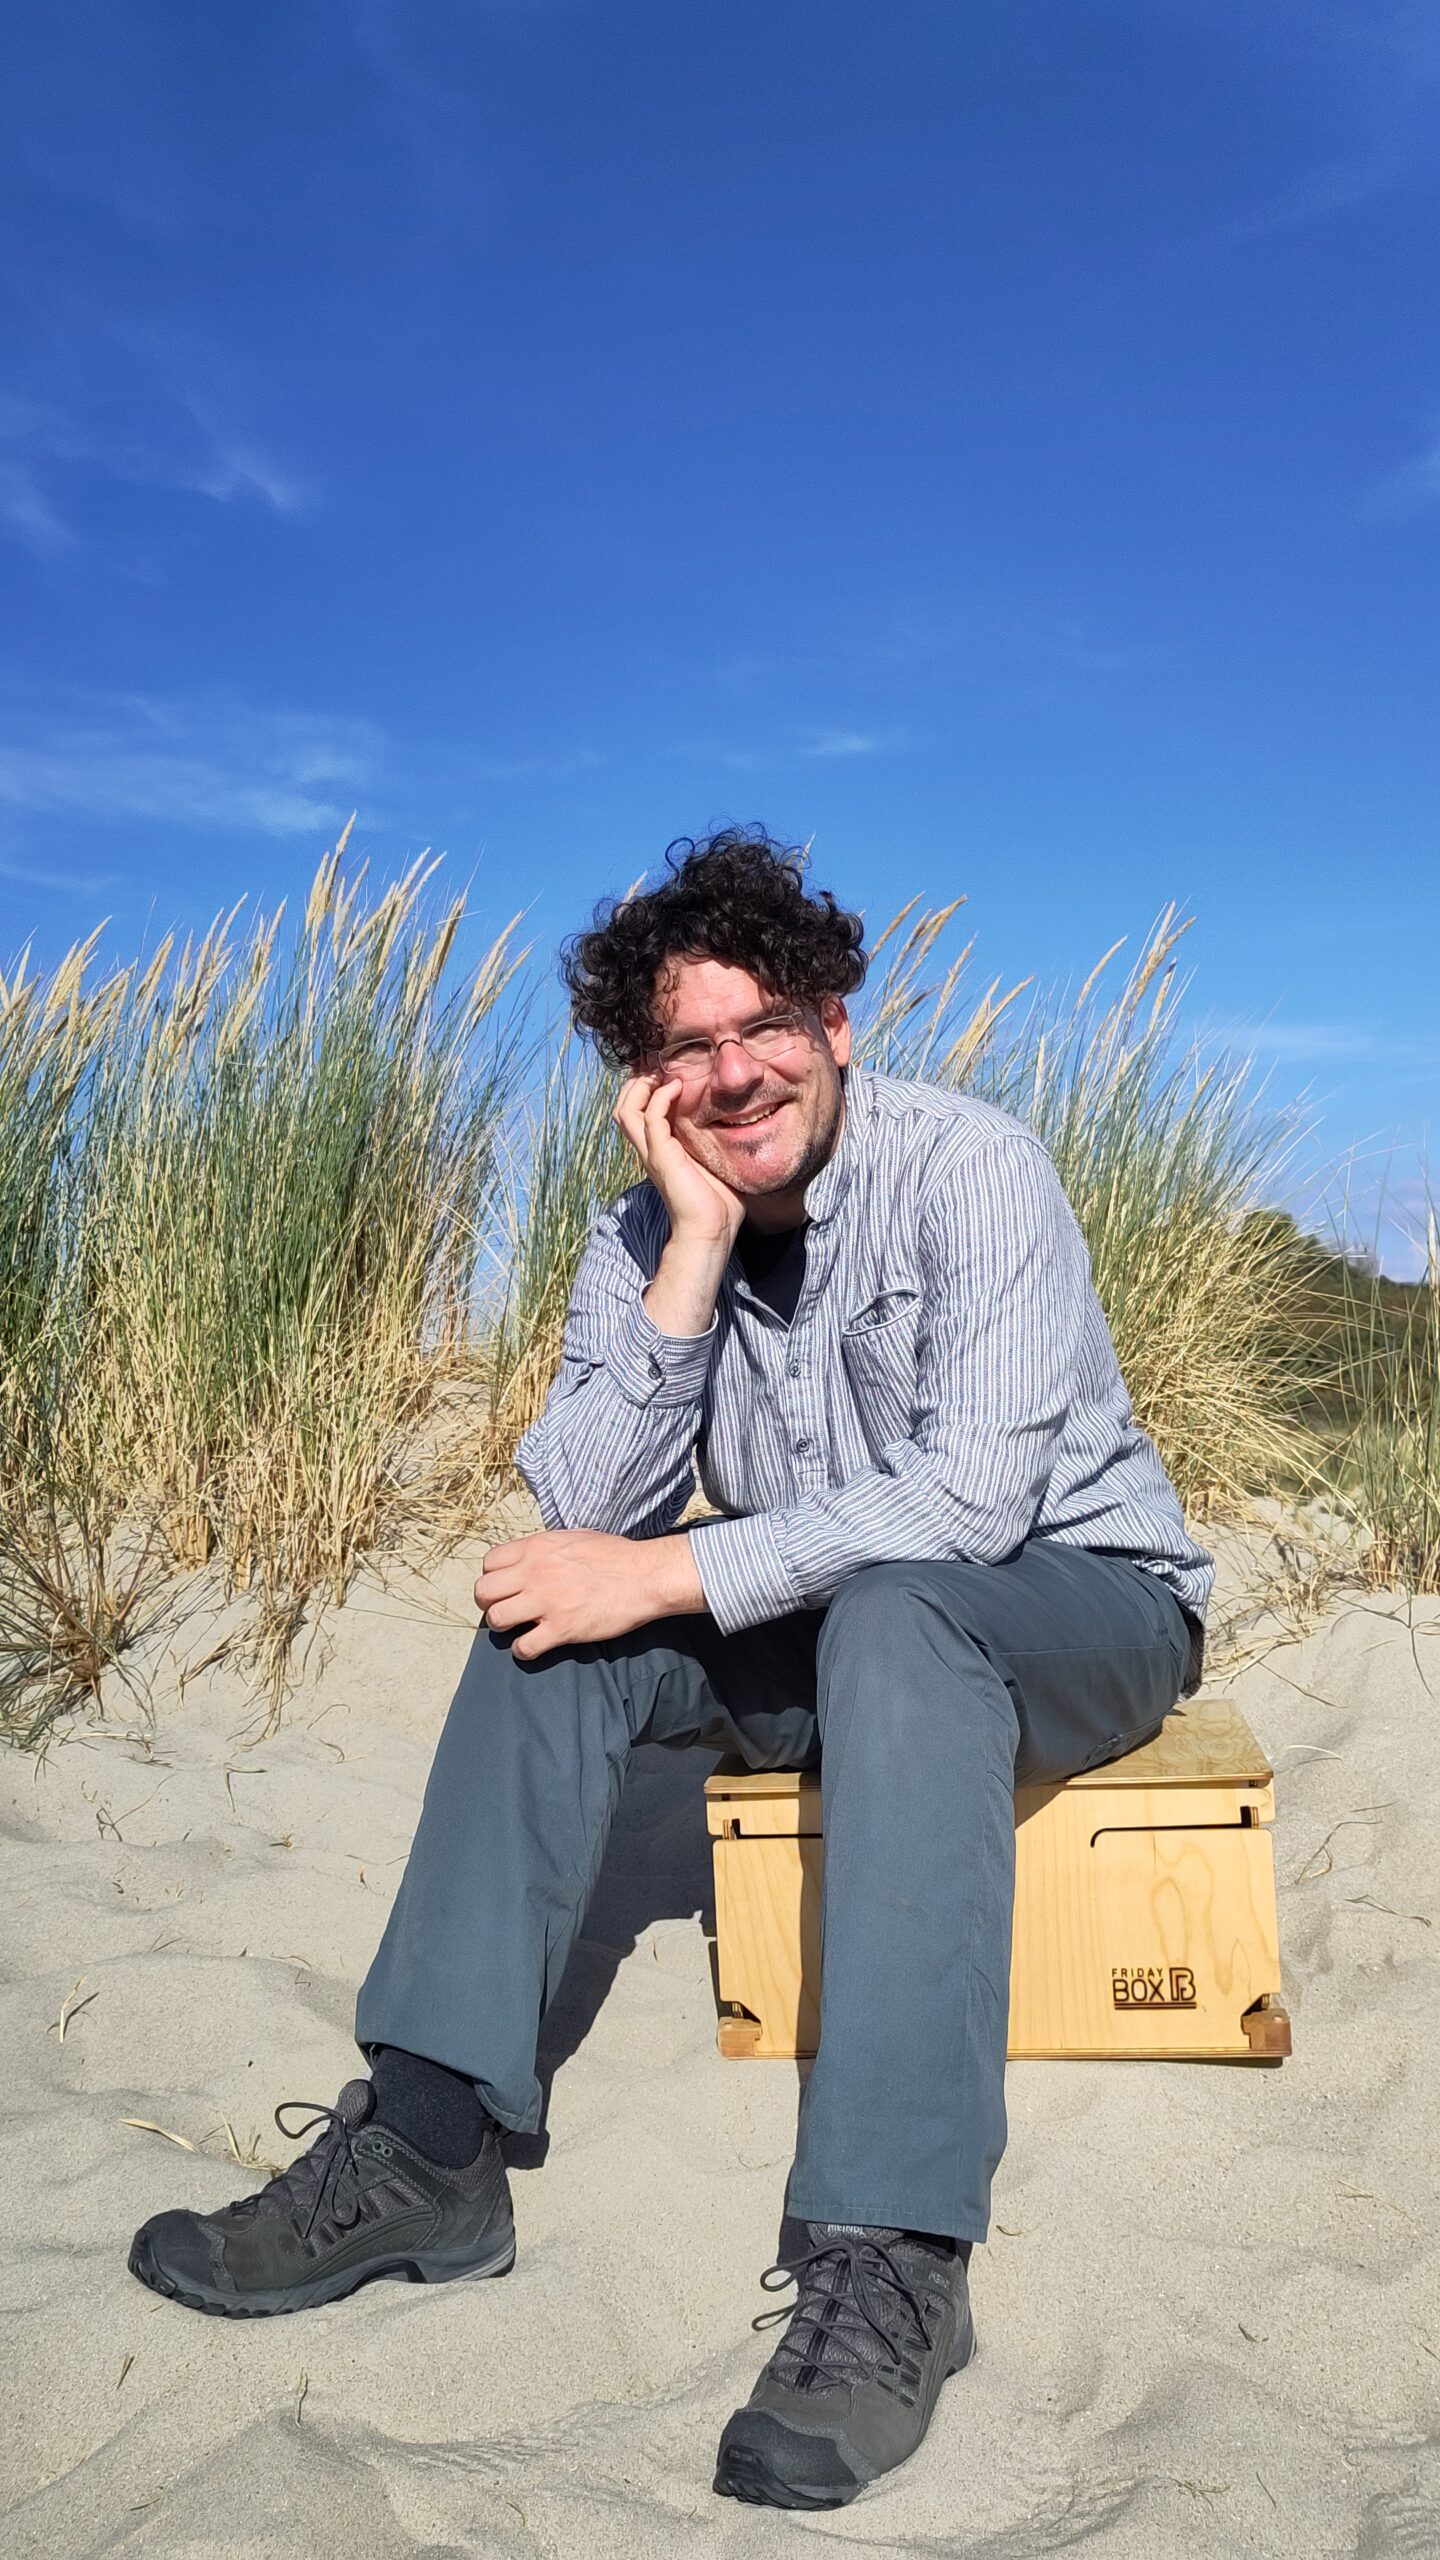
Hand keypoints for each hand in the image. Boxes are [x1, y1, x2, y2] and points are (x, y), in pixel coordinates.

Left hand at [474, 1528, 703, 1662]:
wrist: (644, 1576)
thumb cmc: (615, 1555)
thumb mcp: (574, 1537)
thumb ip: (545, 1547)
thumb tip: (530, 1555)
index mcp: (536, 1548)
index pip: (489, 1563)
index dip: (494, 1577)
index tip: (506, 1586)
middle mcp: (534, 1573)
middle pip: (483, 1592)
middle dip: (490, 1603)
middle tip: (506, 1609)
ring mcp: (546, 1602)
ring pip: (496, 1620)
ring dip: (504, 1627)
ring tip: (519, 1628)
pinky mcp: (561, 1629)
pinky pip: (523, 1647)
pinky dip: (523, 1650)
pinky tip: (535, 1645)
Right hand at [615, 1072, 744, 1249]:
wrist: (711, 1230)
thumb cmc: (719, 1202)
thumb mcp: (716, 1161)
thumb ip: (718, 1141)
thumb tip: (746, 1122)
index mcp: (659, 1150)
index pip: (637, 1112)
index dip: (645, 1089)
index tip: (666, 1072)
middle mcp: (650, 1150)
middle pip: (623, 1107)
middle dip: (636, 1083)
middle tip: (659, 1068)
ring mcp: (652, 1153)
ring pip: (626, 1110)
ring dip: (641, 1087)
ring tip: (661, 1073)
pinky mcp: (662, 1156)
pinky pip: (651, 1118)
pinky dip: (661, 1098)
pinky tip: (678, 1087)